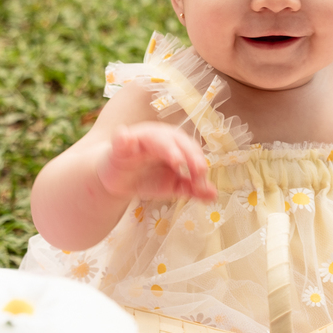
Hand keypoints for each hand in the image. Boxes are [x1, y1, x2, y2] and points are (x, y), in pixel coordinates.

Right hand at [96, 123, 216, 201]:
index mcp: (175, 144)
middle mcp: (159, 137)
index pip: (191, 149)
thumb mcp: (172, 186)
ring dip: (167, 147)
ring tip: (176, 160)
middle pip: (177, 139)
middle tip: (198, 170)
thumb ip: (191, 189)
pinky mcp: (119, 146)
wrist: (119, 183)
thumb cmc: (147, 178)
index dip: (198, 164)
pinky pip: (121, 139)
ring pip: (155, 137)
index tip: (202, 182)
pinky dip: (123, 138)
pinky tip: (125, 139)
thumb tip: (213, 195)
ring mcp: (139, 139)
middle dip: (189, 154)